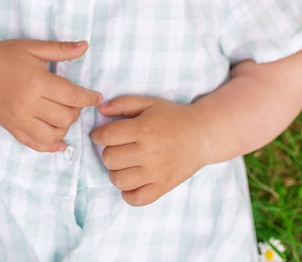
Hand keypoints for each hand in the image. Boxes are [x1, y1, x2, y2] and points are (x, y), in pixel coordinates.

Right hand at [0, 40, 101, 153]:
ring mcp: (19, 119)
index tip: (96, 97)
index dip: (89, 98)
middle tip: (74, 101)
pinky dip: (50, 145)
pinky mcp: (12, 128)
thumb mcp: (34, 47)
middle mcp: (28, 104)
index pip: (72, 96)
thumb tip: (85, 45)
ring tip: (63, 114)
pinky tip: (58, 140)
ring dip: (64, 127)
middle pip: (66, 117)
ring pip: (53, 135)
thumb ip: (61, 49)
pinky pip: (35, 144)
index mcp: (37, 82)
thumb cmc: (8, 56)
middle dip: (76, 110)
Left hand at [90, 95, 210, 205]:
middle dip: (108, 152)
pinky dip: (128, 193)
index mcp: (144, 129)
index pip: (106, 136)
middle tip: (118, 148)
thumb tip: (100, 109)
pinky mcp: (163, 187)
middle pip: (109, 158)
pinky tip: (132, 181)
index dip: (98, 135)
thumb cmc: (173, 117)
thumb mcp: (149, 103)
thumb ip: (123, 103)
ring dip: (116, 172)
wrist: (203, 135)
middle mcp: (149, 152)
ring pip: (118, 180)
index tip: (102, 135)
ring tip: (125, 164)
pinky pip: (136, 199)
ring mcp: (156, 172)